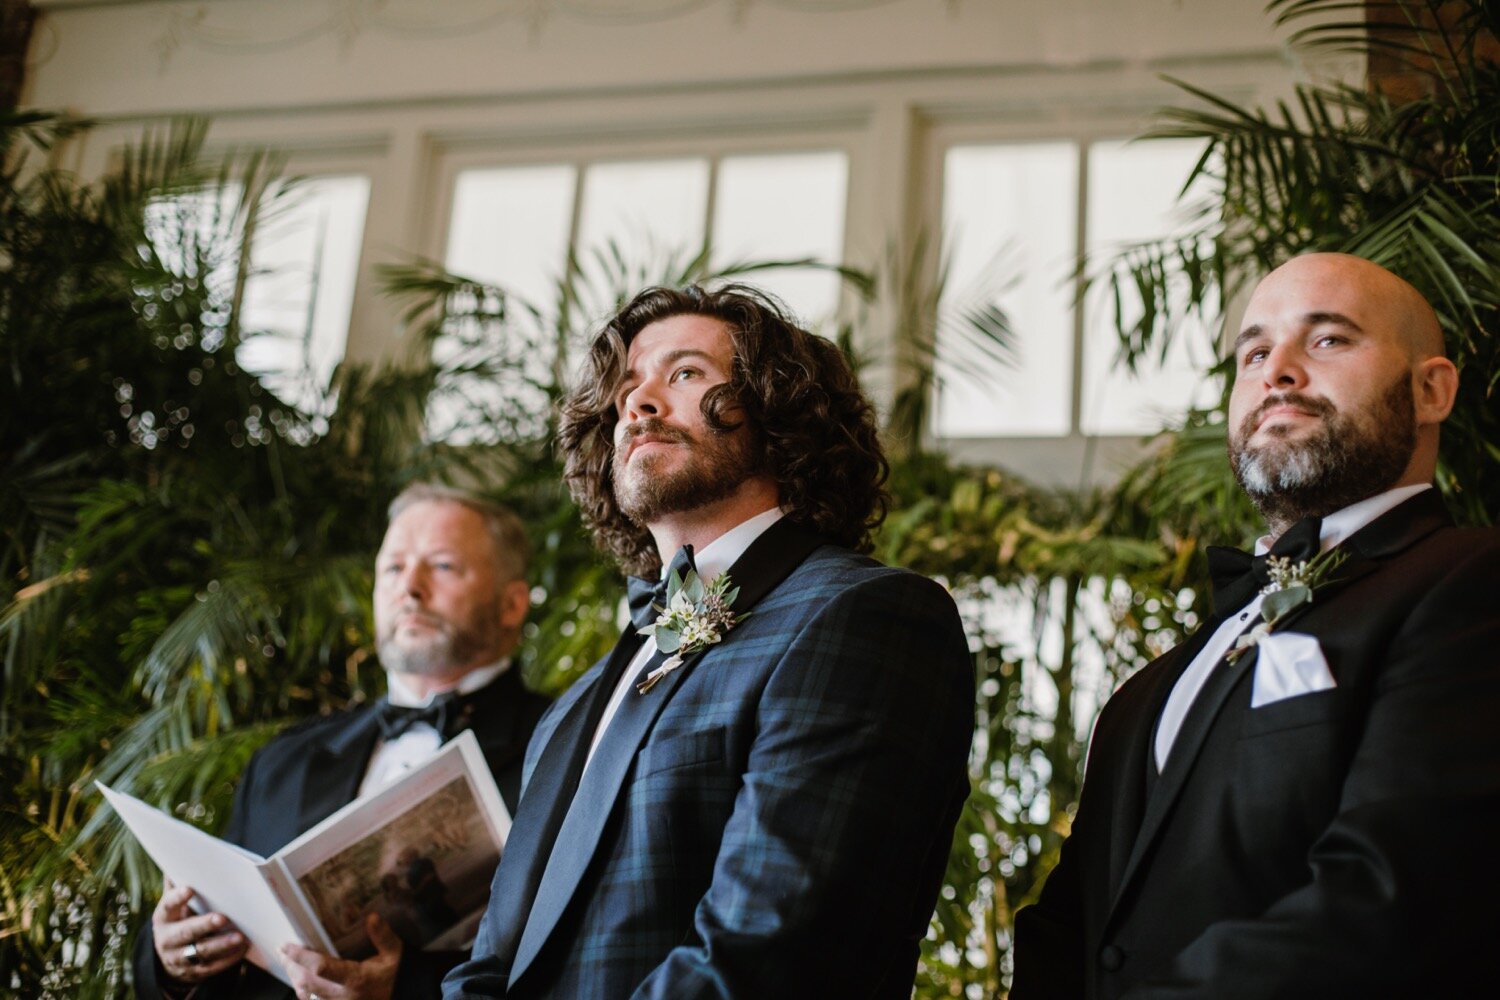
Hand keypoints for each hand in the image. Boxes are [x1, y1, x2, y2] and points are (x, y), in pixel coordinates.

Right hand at [152, 877, 248, 983]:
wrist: (170, 956)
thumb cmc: (180, 918)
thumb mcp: (175, 904)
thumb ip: (178, 883)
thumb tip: (183, 853)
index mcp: (164, 917)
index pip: (168, 906)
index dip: (177, 898)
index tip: (189, 888)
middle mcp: (168, 939)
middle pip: (186, 932)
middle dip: (204, 925)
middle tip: (223, 917)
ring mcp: (179, 958)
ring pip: (200, 952)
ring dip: (221, 945)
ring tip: (240, 937)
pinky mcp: (193, 972)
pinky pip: (211, 968)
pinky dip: (228, 959)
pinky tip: (242, 949)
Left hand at [280, 912, 403, 999]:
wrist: (409, 994)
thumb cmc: (400, 973)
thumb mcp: (395, 952)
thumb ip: (382, 936)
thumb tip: (371, 916)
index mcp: (355, 979)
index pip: (321, 967)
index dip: (301, 957)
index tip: (287, 946)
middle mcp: (343, 996)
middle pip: (307, 983)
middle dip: (293, 967)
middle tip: (284, 952)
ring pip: (308, 996)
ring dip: (297, 980)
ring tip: (289, 965)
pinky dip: (307, 993)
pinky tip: (302, 983)